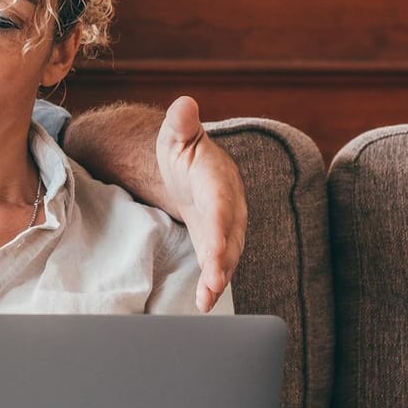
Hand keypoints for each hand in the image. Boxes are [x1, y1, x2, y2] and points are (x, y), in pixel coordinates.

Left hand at [156, 96, 247, 311]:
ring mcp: (226, 226)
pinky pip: (219, 264)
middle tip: (214, 283)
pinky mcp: (216, 242)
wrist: (193, 169)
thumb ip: (181, 123)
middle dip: (223, 260)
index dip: (221, 227)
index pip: (222, 205)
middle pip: (230, 236)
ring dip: (220, 278)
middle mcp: (229, 206)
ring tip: (207, 300)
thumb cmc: (184, 150)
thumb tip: (184, 104)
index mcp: (218, 179)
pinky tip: (204, 303)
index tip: (215, 248)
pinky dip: (214, 284)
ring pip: (229, 254)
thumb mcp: (177, 134)